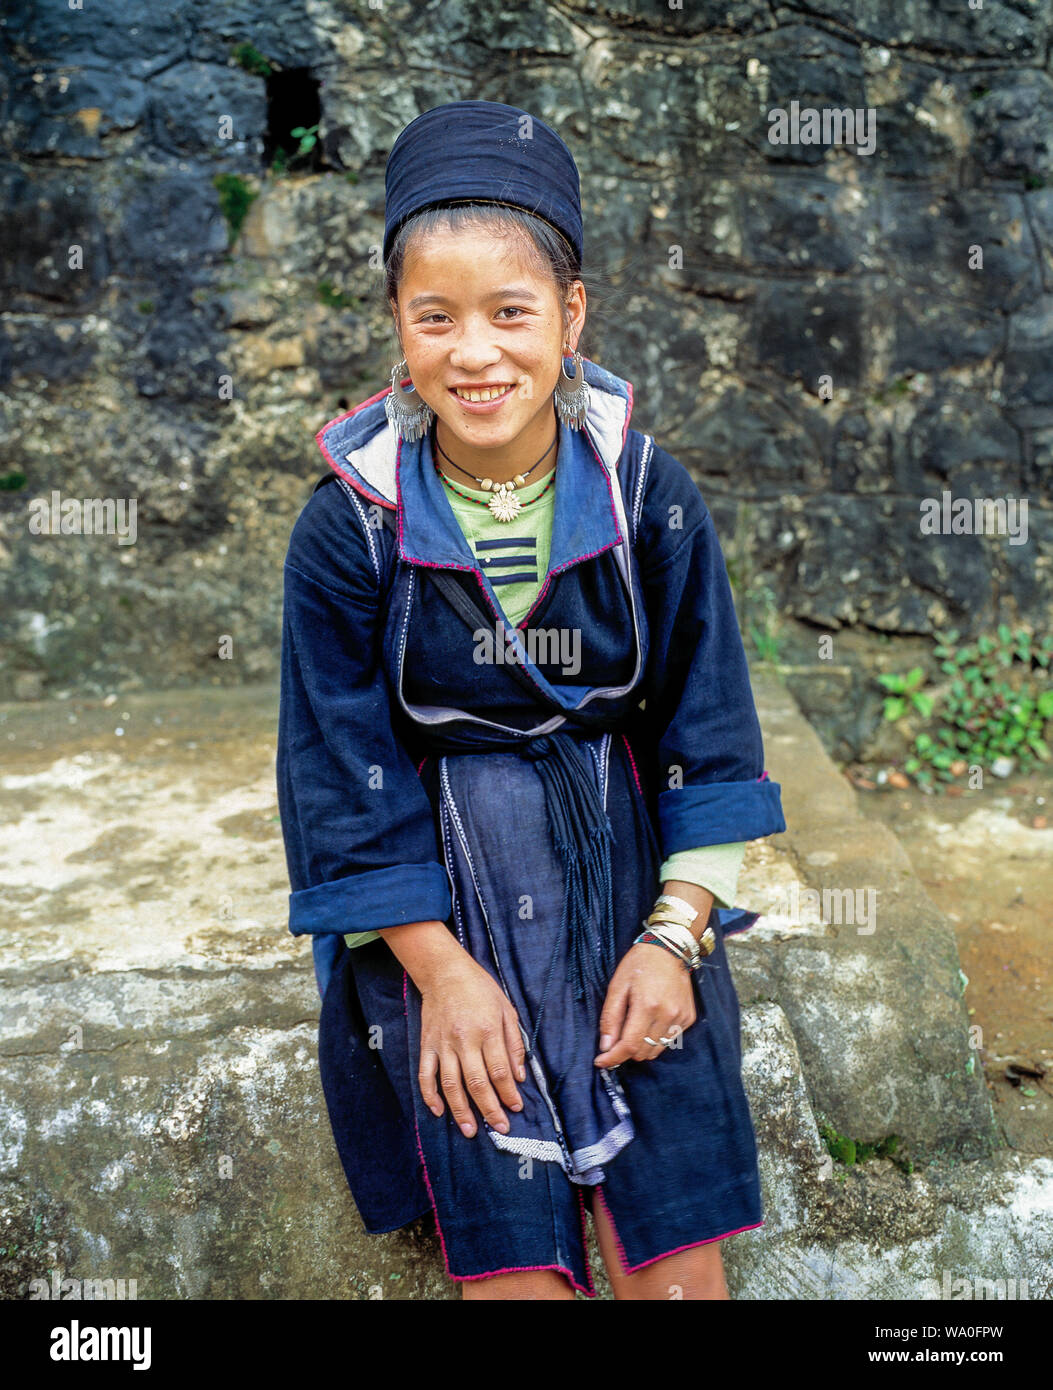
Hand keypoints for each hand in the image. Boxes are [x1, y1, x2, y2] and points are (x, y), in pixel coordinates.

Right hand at [416, 957, 526, 1137]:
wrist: (445, 972)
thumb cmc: (480, 989)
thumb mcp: (506, 1009)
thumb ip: (514, 1044)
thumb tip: (520, 1076)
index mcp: (487, 1030)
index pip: (500, 1071)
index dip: (509, 1094)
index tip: (515, 1108)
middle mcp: (464, 1040)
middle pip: (477, 1083)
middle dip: (490, 1110)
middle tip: (500, 1128)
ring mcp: (443, 1044)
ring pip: (451, 1085)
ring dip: (461, 1111)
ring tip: (470, 1130)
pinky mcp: (427, 1044)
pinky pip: (426, 1075)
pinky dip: (430, 1095)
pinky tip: (438, 1111)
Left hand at [593, 941, 696, 1067]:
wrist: (669, 949)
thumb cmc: (639, 964)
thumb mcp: (617, 986)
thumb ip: (610, 1018)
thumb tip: (605, 1046)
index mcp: (647, 1006)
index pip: (629, 1045)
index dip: (613, 1058)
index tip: (601, 1062)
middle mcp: (667, 1014)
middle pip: (643, 1052)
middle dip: (626, 1051)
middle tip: (616, 1039)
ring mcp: (681, 1017)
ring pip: (657, 1050)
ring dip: (642, 1046)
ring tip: (634, 1027)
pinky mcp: (688, 1017)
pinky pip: (669, 1040)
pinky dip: (656, 1038)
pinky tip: (651, 1020)